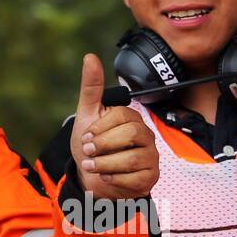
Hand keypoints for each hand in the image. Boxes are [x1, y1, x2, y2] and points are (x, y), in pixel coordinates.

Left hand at [69, 54, 158, 199]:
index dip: (100, 127)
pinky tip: (106, 178)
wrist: (92, 178)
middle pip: (131, 135)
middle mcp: (145, 135)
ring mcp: (151, 157)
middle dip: (103, 145)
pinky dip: (115, 180)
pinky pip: (136, 179)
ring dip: (105, 164)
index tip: (85, 137)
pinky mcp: (150, 178)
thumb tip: (90, 56)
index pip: (122, 116)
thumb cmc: (92, 146)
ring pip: (133, 159)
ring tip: (91, 166)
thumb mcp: (87, 115)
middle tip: (87, 152)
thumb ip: (91, 88)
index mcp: (132, 118)